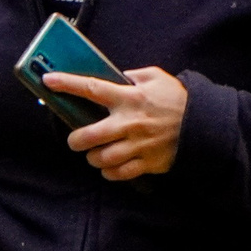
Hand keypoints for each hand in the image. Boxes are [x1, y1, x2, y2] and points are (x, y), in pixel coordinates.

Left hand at [54, 67, 187, 180]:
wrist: (203, 125)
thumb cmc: (177, 99)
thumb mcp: (156, 77)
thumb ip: (132, 76)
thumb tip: (113, 77)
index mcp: (129, 98)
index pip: (91, 88)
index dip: (66, 84)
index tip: (48, 81)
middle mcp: (129, 123)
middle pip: (89, 136)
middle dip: (75, 140)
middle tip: (74, 140)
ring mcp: (137, 146)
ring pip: (101, 158)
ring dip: (92, 158)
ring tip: (93, 154)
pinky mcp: (147, 163)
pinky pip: (119, 173)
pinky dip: (109, 172)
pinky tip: (108, 167)